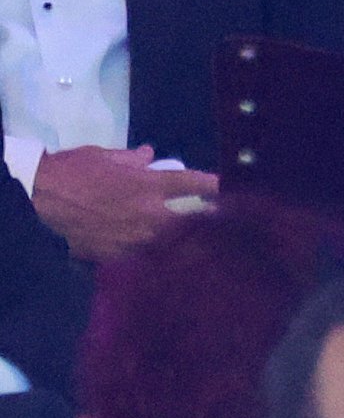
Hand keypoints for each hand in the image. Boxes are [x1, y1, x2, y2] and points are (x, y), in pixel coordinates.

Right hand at [32, 146, 219, 260]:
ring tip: (203, 249)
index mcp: (148, 184)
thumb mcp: (103, 156)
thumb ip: (132, 159)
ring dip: (189, 246)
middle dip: (211, 225)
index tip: (231, 190)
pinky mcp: (121, 256)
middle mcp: (150, 214)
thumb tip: (149, 155)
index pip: (193, 184)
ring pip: (174, 246)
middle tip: (225, 227)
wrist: (38, 201)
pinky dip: (158, 258)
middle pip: (194, 223)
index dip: (216, 187)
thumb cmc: (71, 171)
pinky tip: (166, 262)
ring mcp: (137, 239)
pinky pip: (147, 258)